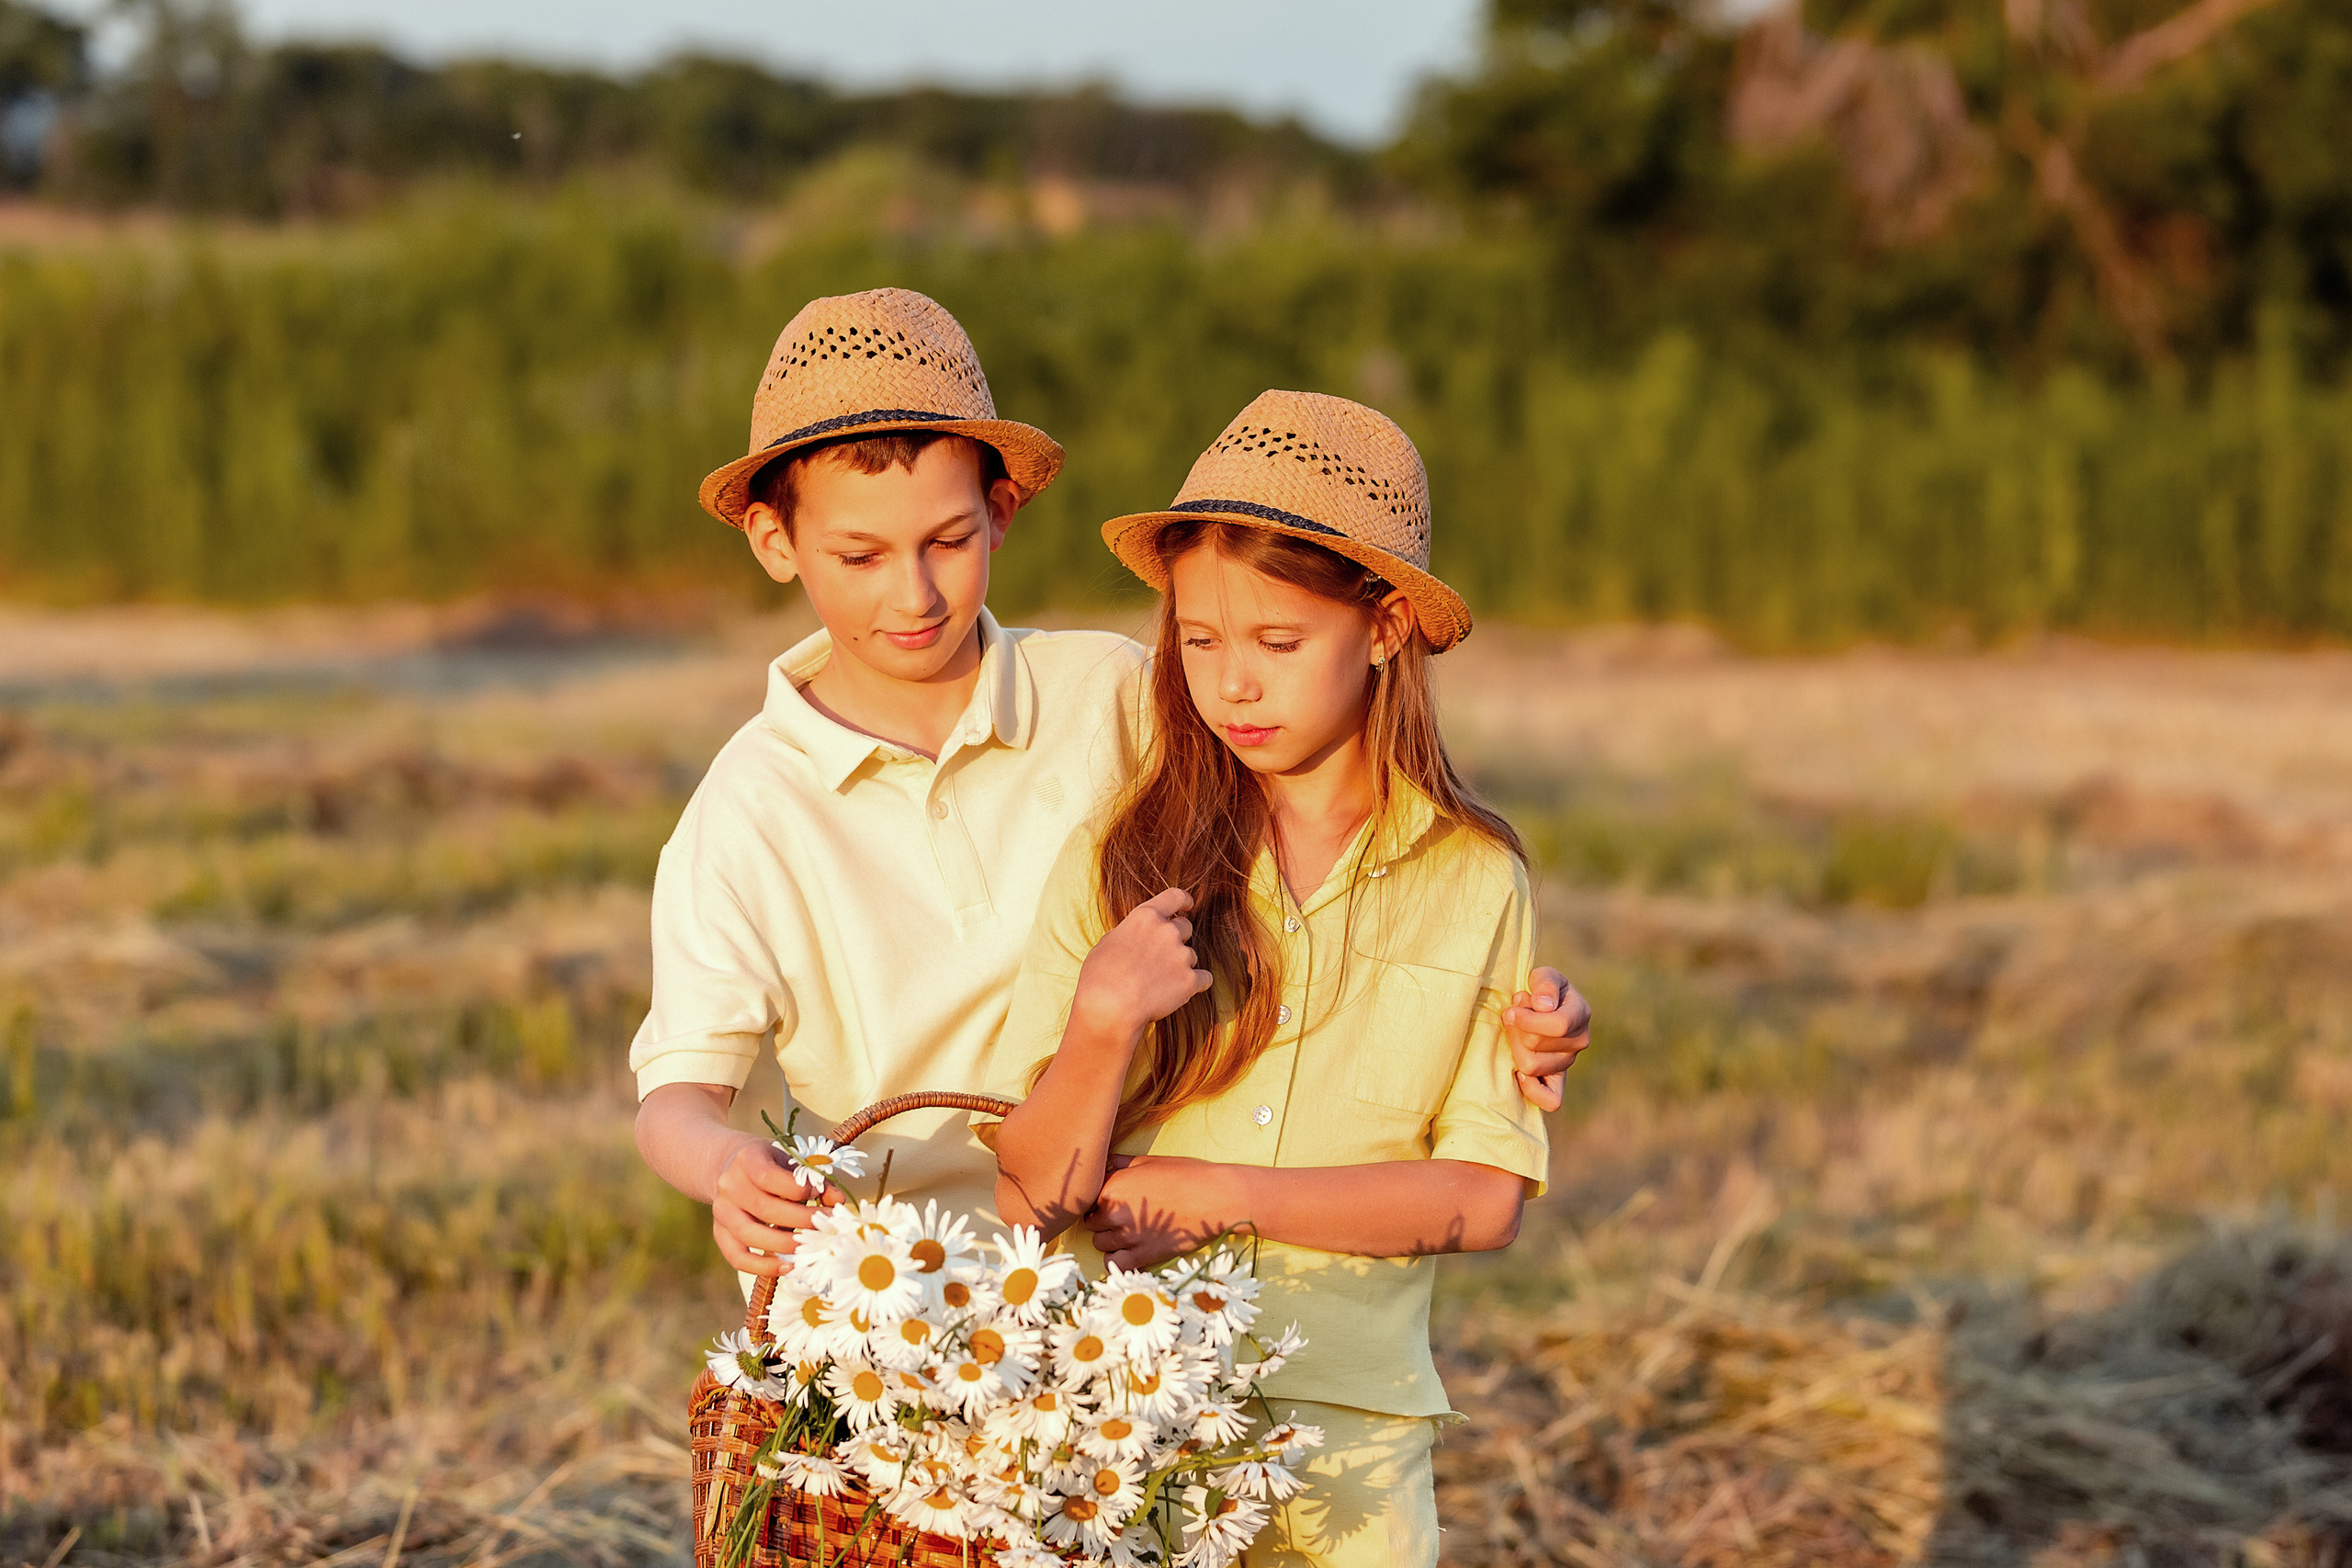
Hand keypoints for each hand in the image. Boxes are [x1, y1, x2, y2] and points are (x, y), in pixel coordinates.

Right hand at [711, 1138, 843, 1276]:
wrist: (729, 1166)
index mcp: (747, 1159)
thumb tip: (839, 1201)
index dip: (797, 1190)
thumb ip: (814, 1179)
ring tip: (810, 1248)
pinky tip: (787, 1267)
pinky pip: (737, 1256)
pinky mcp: (719, 1233)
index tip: (818, 1195)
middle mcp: (729, 1184)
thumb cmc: (770, 1163)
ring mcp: (721, 1210)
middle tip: (825, 1227)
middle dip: (801, 1220)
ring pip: (749, 1234)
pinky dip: (762, 1267)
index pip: (769, 1177)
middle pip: (764, 1208)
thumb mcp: (789, 1160)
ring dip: (784, 1245)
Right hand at [1072, 888, 1213, 1042]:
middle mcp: (1167, 931)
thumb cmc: (1100, 977)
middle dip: (1177, 939)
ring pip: (1190, 955)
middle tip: (1162, 956)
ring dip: (1180, 965)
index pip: (1175, 897)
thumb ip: (1129, 933)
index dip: (1184, 901)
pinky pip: (1204, 979)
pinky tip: (1180, 993)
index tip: (1188, 905)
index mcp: (1146, 917)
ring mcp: (1181, 955)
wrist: (1110, 1008)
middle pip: (1185, 927)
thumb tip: (1137, 937)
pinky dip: (1195, 985)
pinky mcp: (1190, 980)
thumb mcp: (1107, 943)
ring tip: (1158, 982)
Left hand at [1085, 1154, 1251, 1269]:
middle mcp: (1114, 1212)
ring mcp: (1127, 1236)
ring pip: (1099, 1244)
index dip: (1097, 1199)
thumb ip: (1118, 1163)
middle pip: (1090, 1222)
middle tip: (1120, 1216)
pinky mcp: (1142, 1255)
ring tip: (1127, 1232)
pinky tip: (1129, 1251)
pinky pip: (1113, 1265)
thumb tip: (1102, 1164)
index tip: (1109, 1200)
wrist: (1214, 1198)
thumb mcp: (1148, 1161)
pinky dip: (1117, 1261)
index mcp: (1112, 1186)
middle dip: (1101, 1220)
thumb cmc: (1185, 1174)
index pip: (1087, 1198)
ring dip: (1109, 1239)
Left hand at [1502, 966, 1591, 1112]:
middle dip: (1516, 1029)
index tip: (1510, 1009)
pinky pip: (1551, 1100)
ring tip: (1516, 1031)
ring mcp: (1568, 1062)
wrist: (1537, 1005)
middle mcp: (1579, 1041)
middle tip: (1513, 1015)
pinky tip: (1517, 1073)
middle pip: (1536, 1045)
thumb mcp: (1543, 975)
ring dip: (1514, 1047)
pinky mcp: (1557, 1081)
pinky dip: (1532, 1090)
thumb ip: (1545, 984)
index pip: (1558, 1025)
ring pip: (1531, 1066)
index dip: (1528, 1019)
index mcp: (1580, 1013)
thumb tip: (1543, 1007)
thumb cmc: (1539, 989)